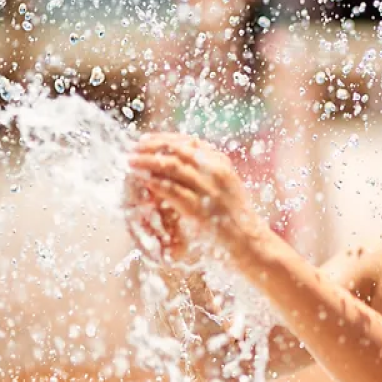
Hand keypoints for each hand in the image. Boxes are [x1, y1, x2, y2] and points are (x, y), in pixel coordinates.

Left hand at [128, 133, 265, 263]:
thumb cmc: (236, 218)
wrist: (251, 243)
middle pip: (177, 149)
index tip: (146, 140)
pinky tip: (142, 181)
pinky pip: (172, 190)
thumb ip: (207, 174)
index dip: (164, 138)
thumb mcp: (226, 188)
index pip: (189, 141)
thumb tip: (182, 166)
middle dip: (151, 146)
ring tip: (131, 162)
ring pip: (171, 165)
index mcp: (222, 163)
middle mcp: (216, 170)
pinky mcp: (200, 208)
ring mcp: (209, 188)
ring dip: (147, 161)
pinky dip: (154, 183)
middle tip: (133, 149)